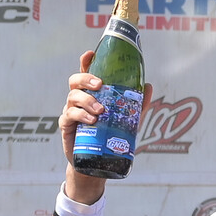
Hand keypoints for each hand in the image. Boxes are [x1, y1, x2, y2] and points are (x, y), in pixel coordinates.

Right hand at [58, 48, 152, 205]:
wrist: (96, 163)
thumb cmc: (110, 137)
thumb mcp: (127, 120)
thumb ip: (137, 104)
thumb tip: (148, 86)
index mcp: (92, 94)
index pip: (87, 73)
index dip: (86, 62)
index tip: (90, 53)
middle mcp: (79, 99)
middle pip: (75, 81)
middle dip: (86, 78)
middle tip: (100, 84)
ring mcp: (71, 111)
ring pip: (73, 97)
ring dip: (88, 100)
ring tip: (101, 110)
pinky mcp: (67, 126)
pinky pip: (69, 115)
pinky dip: (81, 115)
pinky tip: (92, 120)